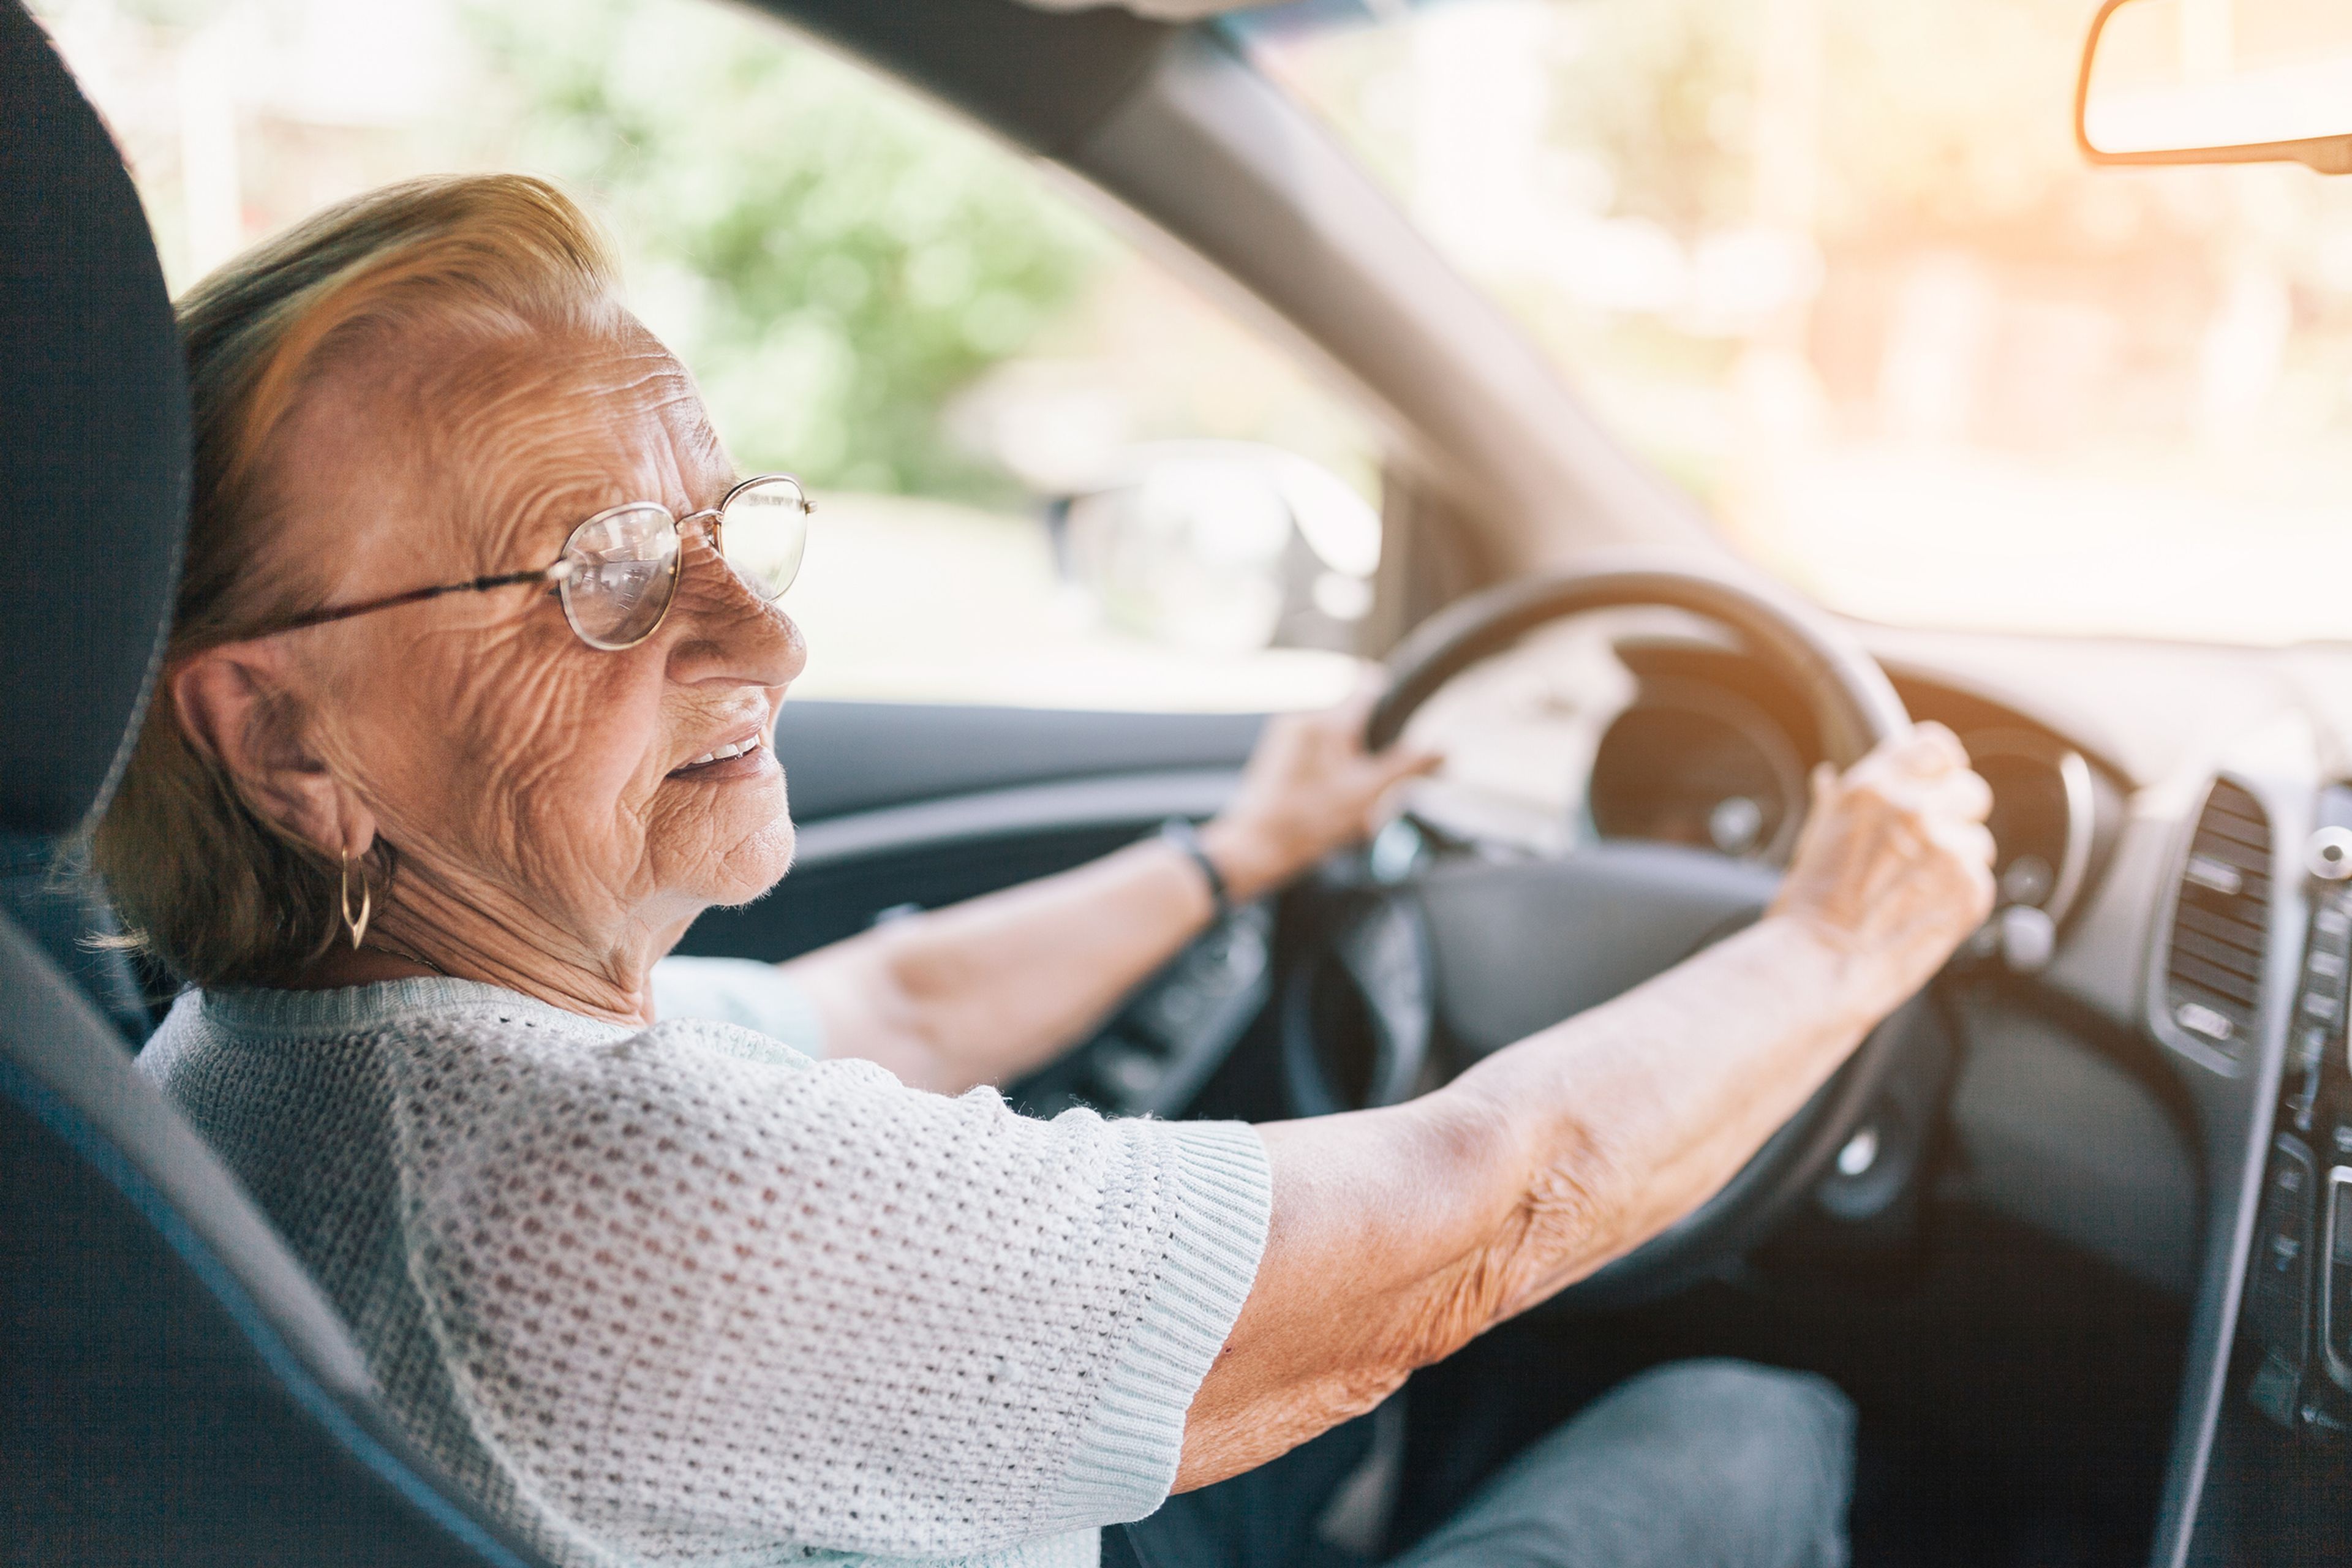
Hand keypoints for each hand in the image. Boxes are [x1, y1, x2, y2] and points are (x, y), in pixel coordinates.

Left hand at [1199, 682, 1441, 903]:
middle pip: (1355, 716)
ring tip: (1351, 796)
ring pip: (1336, 736)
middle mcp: (1303, 719)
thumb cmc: (1305, 823)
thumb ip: (1407, 767)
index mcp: (1326, 722)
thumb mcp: (1367, 795)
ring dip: (1352, 759)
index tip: (1408, 713)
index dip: (1394, 698)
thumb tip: (1442, 749)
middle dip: (1372, 743)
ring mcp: (1286, 736)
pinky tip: (1331, 801)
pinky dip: (1332, 769)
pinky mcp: (1279, 754)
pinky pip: (1317, 750)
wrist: (1255, 848)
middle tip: (1376, 780)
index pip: (1370, 687)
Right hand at [1768, 722, 1996, 1013]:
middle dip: (1955, 818)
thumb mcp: (1813, 840)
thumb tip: (1830, 778)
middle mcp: (1913, 810)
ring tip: (1915, 893)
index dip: (1941, 768)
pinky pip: (1981, 882)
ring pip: (1978, 842)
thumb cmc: (1807, 911)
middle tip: (1925, 852)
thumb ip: (1836, 803)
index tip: (1938, 785)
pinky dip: (1960, 899)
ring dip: (1957, 864)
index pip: (1936, 746)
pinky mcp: (1971, 889)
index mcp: (1872, 788)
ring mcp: (1947, 848)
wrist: (1820, 966)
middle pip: (1971, 791)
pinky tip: (1924, 914)